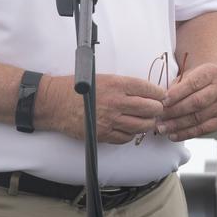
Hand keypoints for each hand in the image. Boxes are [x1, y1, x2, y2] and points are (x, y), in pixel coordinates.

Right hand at [36, 74, 165, 144]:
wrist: (54, 103)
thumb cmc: (77, 87)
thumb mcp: (103, 78)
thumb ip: (124, 85)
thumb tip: (147, 92)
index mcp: (116, 84)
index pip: (148, 89)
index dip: (159, 93)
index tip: (162, 96)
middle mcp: (115, 102)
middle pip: (150, 108)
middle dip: (158, 109)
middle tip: (158, 109)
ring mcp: (109, 120)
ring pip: (141, 125)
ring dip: (148, 123)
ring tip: (148, 120)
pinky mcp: (102, 134)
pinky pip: (126, 138)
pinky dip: (132, 134)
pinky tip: (131, 128)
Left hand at [156, 64, 216, 140]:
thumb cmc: (197, 79)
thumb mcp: (187, 74)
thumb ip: (176, 86)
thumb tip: (162, 103)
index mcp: (212, 72)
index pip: (193, 84)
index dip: (177, 94)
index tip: (163, 101)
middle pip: (197, 102)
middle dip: (175, 111)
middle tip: (160, 117)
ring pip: (199, 118)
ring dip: (178, 125)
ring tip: (163, 128)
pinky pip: (204, 129)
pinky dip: (186, 134)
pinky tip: (174, 135)